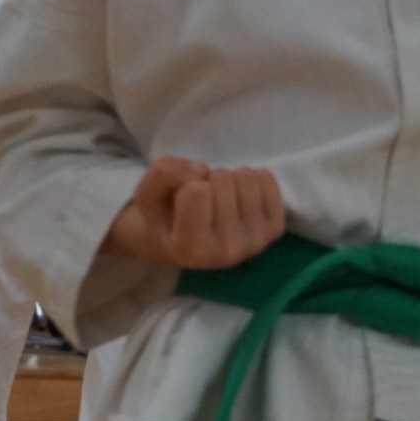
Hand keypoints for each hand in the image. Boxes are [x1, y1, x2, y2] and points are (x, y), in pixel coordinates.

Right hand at [103, 155, 285, 267]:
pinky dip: (250, 179)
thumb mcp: (145, 195)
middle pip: (223, 179)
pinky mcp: (274, 230)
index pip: (197, 190)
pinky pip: (267, 179)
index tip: (181, 203)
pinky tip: (237, 198)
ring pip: (246, 176)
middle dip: (207, 180)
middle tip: (201, 202)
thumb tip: (201, 168)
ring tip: (218, 200)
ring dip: (228, 179)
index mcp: (192, 249)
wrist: (186, 245)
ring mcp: (255, 242)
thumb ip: (162, 174)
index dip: (185, 184)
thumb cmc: (164, 219)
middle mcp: (227, 252)